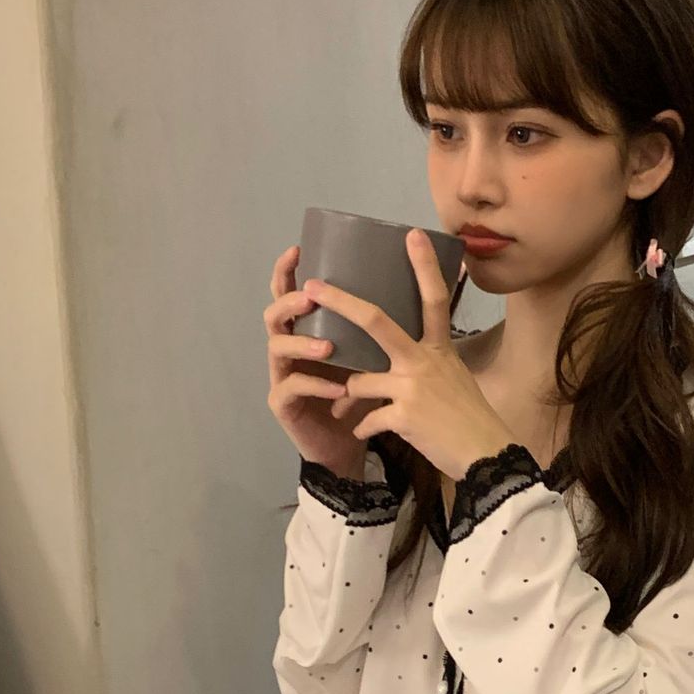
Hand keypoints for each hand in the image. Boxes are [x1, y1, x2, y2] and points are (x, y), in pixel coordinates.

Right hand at [263, 243, 368, 477]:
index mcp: (307, 330)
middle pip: (274, 314)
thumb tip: (419, 284)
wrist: (351, 444)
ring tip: (328, 346)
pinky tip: (339, 387)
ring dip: (303, 343)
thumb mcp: (374, 355)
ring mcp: (282, 375)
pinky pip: (293, 388)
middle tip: (311, 296)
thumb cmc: (363, 396)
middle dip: (289, 300)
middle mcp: (289, 348)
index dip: (288, 271)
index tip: (298, 249)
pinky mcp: (283, 405)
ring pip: (278, 348)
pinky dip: (317, 385)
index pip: (290, 292)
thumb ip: (382, 326)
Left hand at [302, 230, 515, 480]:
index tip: (411, 235)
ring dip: (346, 397)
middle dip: (341, 302)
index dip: (423, 266)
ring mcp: (413, 388)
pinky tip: (362, 434)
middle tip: (313, 286)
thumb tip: (410, 354)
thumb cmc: (470, 418)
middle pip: (375, 321)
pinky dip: (361, 429)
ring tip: (343, 410)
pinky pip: (367, 419)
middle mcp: (423, 362)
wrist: (485, 457)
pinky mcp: (404, 417)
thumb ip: (430, 360)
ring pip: (358, 382)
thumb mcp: (455, 378)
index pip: (434, 299)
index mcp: (439, 349)